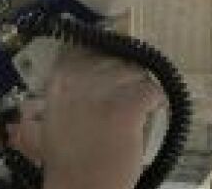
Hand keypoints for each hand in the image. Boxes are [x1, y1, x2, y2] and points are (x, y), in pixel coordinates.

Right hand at [40, 46, 165, 188]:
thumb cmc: (69, 161)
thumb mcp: (54, 117)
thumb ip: (68, 90)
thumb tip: (92, 63)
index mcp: (58, 82)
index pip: (88, 51)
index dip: (105, 63)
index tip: (112, 78)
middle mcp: (78, 81)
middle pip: (115, 60)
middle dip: (125, 79)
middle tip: (126, 101)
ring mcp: (102, 93)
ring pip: (136, 73)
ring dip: (140, 90)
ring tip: (137, 110)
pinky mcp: (126, 108)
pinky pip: (152, 91)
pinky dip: (156, 101)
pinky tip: (149, 114)